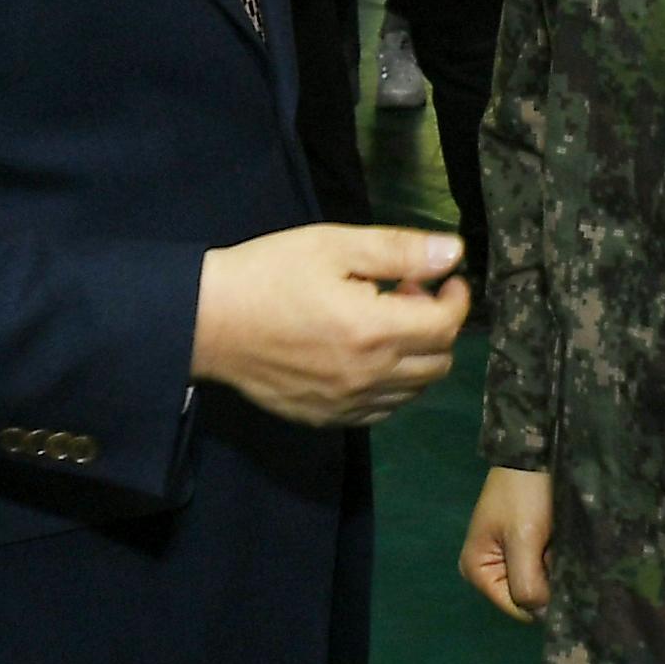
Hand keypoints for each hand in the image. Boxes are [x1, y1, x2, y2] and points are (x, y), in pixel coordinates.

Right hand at [190, 225, 465, 427]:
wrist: (208, 321)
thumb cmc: (270, 274)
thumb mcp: (333, 245)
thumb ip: (398, 250)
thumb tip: (453, 252)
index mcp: (374, 330)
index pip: (446, 325)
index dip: (456, 299)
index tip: (444, 279)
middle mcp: (368, 376)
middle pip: (438, 363)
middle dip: (438, 327)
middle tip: (408, 296)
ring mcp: (347, 404)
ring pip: (413, 391)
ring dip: (416, 358)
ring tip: (385, 325)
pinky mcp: (326, 418)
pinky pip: (381, 411)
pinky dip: (390, 386)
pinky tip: (365, 358)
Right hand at [460, 465, 552, 619]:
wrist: (534, 453)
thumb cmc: (523, 495)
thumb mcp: (524, 539)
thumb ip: (527, 583)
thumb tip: (542, 615)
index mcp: (477, 572)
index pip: (517, 608)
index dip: (540, 596)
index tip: (553, 568)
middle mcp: (488, 571)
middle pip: (527, 596)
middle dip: (547, 579)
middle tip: (555, 551)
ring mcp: (506, 560)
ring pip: (539, 582)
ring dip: (553, 568)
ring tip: (558, 542)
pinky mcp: (523, 549)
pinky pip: (543, 567)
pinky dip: (555, 558)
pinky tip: (558, 540)